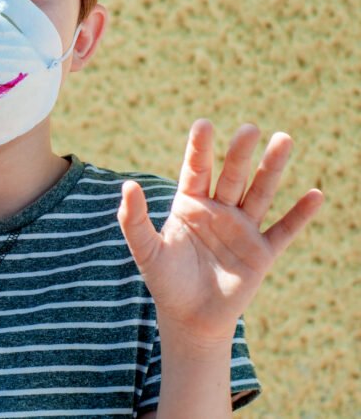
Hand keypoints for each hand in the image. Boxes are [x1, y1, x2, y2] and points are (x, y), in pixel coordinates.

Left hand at [118, 119, 323, 343]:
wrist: (190, 318)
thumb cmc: (165, 281)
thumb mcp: (145, 249)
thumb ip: (133, 218)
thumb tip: (128, 185)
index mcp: (189, 205)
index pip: (196, 170)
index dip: (200, 148)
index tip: (204, 124)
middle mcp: (218, 211)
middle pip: (231, 176)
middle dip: (239, 153)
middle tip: (248, 128)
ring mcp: (242, 230)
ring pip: (259, 193)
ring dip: (272, 168)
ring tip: (283, 139)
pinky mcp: (261, 253)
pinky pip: (283, 230)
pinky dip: (299, 215)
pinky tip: (315, 195)